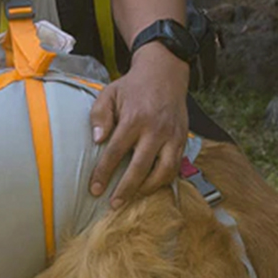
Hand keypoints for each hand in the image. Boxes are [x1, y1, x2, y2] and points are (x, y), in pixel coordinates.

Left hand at [88, 42, 189, 206]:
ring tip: (133, 198)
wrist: (165, 72)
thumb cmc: (132, 86)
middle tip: (114, 204)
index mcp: (134, 119)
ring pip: (164, 171)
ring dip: (148, 189)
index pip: (116, 152)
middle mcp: (155, 129)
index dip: (104, 173)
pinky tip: (150, 186)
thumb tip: (98, 141)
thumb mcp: (109, 93)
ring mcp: (172, 136)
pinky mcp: (183, 139)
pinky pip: (175, 166)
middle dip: (126, 189)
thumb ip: (100, 116)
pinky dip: (164, 180)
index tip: (94, 190)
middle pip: (140, 167)